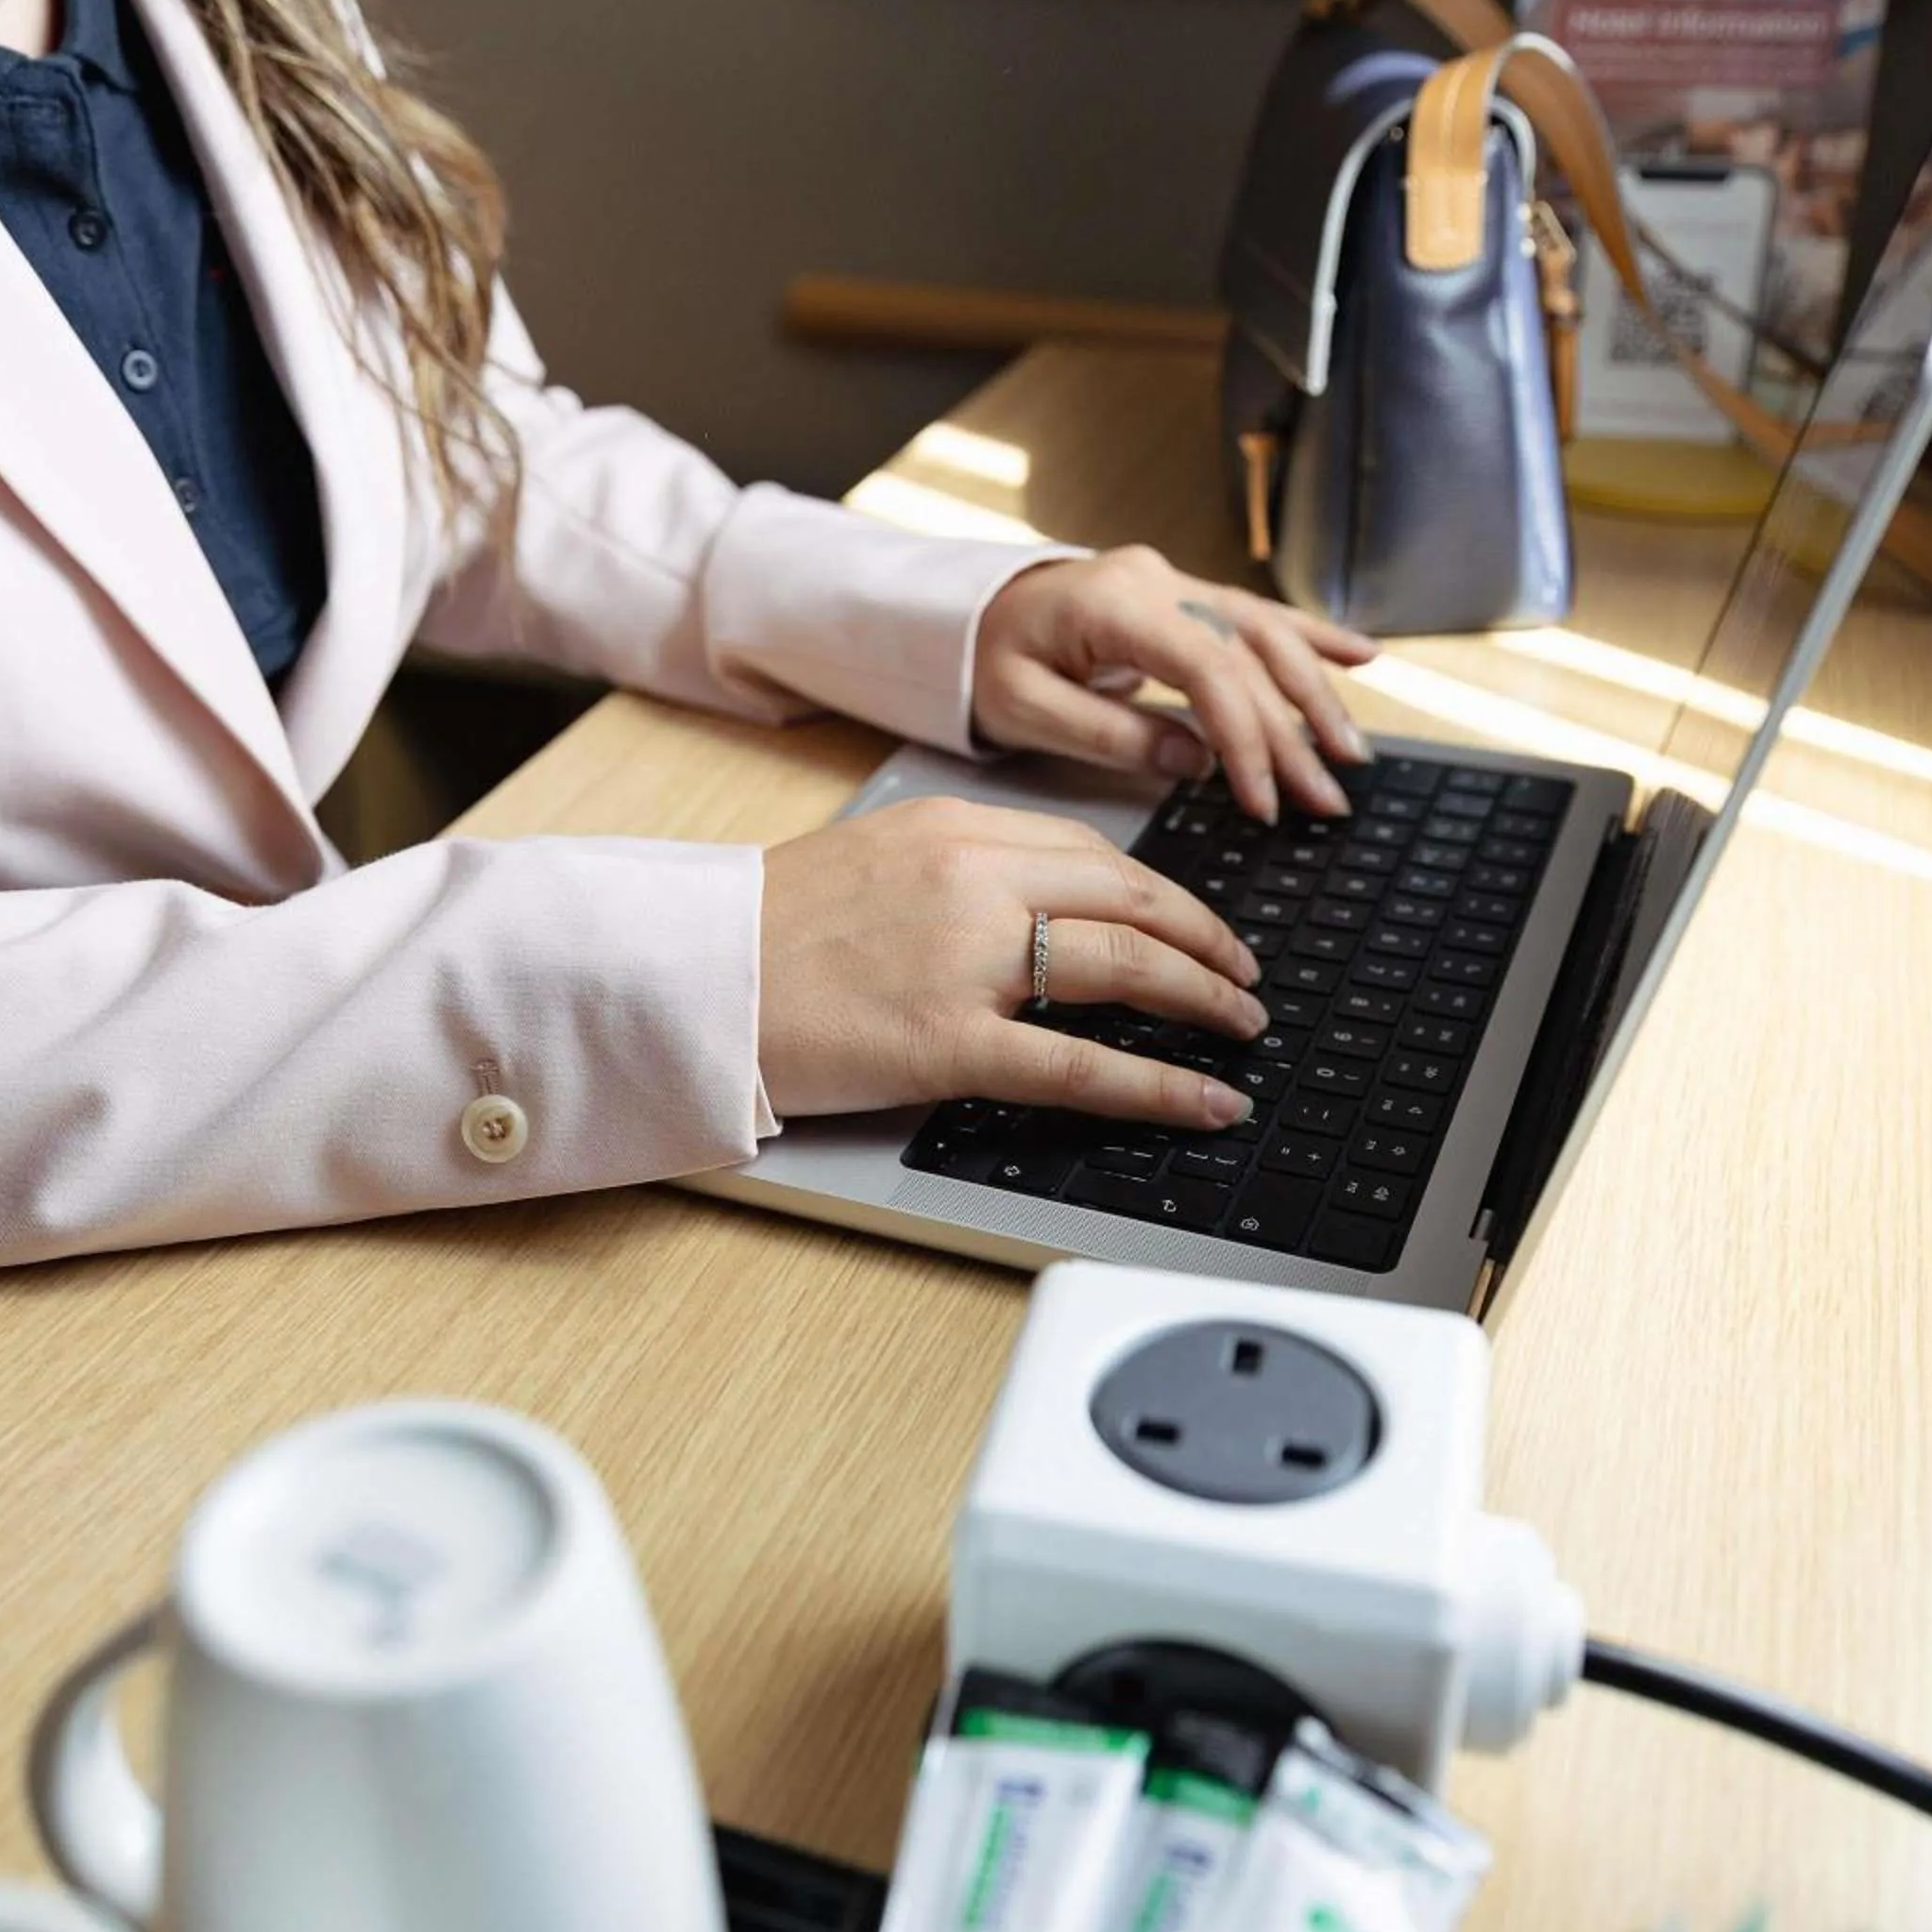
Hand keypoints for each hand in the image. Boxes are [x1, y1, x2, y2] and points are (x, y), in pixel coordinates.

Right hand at [758, 796, 1265, 1127]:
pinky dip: (1160, 1085)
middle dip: (1205, 940)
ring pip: (1124, 967)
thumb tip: (1033, 907)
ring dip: (1202, 998)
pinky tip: (1208, 1101)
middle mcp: (971, 880)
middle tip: (1245, 978)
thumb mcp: (869, 863)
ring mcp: (965, 961)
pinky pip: (1081, 1064)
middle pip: (1130, 899)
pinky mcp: (949, 1044)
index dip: (1161, 893)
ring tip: (1242, 1029)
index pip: (1091, 852)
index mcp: (952, 829)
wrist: (686, 978)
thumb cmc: (762, 934)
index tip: (1193, 923)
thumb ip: (954, 873)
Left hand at [974, 547, 1379, 823]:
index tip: (1264, 801)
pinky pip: (1258, 614)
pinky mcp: (1182, 596)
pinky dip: (1313, 638)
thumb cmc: (985, 662)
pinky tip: (1363, 657)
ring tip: (1354, 754)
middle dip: (1295, 731)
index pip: (1208, 670)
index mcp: (1113, 606)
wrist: (966, 612)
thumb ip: (1111, 735)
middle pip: (1249, 655)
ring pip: (1266, 633)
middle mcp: (1155, 583)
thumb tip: (1198, 761)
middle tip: (1327, 799)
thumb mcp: (1025, 710)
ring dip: (1317, 693)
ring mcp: (1173, 583)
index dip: (1247, 738)